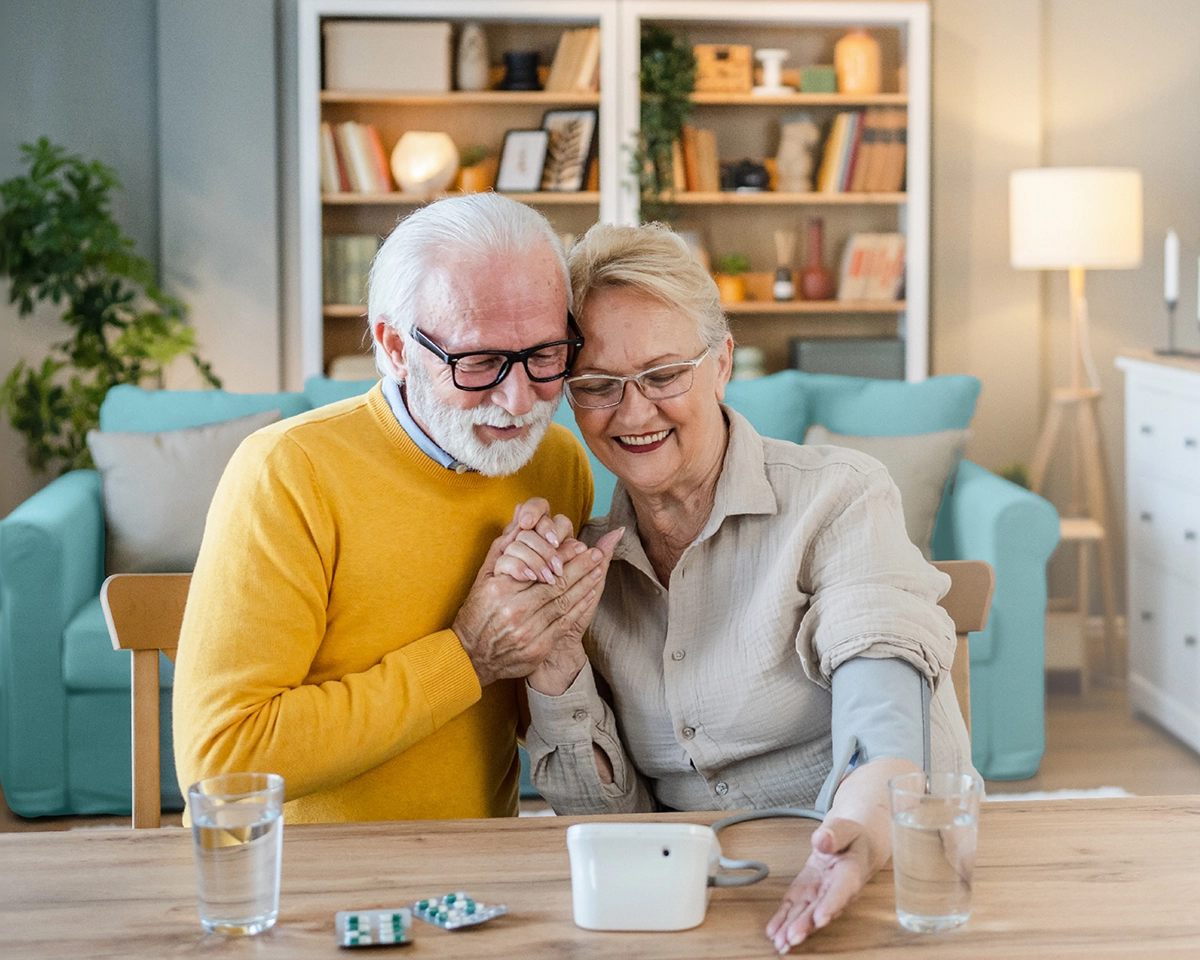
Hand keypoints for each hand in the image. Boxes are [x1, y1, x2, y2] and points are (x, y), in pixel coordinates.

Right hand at [452, 509, 620, 687]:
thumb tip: (520, 516)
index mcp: (500, 590)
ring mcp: (528, 632)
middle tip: (598, 554)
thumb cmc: (478, 612)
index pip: (541, 567)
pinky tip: (590, 594)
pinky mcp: (538, 648)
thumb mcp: (484, 578)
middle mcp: (514, 610)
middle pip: (558, 584)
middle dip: (582, 567)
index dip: (564, 556)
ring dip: (585, 584)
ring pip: (565, 603)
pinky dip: (580, 606)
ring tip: (599, 569)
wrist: (471, 655)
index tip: (580, 544)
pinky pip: (565, 623)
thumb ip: (503, 547)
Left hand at [765, 757, 914, 952]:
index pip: (842, 891)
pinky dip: (784, 919)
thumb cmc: (853, 837)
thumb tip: (822, 840)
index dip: (831, 904)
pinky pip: (796, 907)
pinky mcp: (807, 892)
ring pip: (807, 913)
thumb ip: (835, 833)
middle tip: (792, 937)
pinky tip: (774, 931)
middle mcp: (836, 889)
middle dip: (807, 925)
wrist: (855, 843)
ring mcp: (821, 893)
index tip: (821, 917)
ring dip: (793, 928)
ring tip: (780, 943)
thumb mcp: (846, 828)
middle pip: (821, 908)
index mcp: (851, 872)